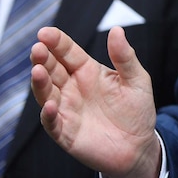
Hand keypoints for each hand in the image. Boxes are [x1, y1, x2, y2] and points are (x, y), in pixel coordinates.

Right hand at [30, 26, 159, 177]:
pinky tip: (49, 105)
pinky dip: (48, 115)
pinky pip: (52, 123)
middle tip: (38, 48)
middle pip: (52, 69)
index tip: (45, 33)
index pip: (67, 52)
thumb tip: (117, 30)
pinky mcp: (66, 133)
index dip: (56, 42)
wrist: (139, 146)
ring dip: (40, 83)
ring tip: (37, 70)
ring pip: (46, 94)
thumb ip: (125, 57)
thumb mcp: (137, 80)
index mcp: (88, 71)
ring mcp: (67, 110)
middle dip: (43, 59)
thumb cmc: (137, 110)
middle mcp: (72, 88)